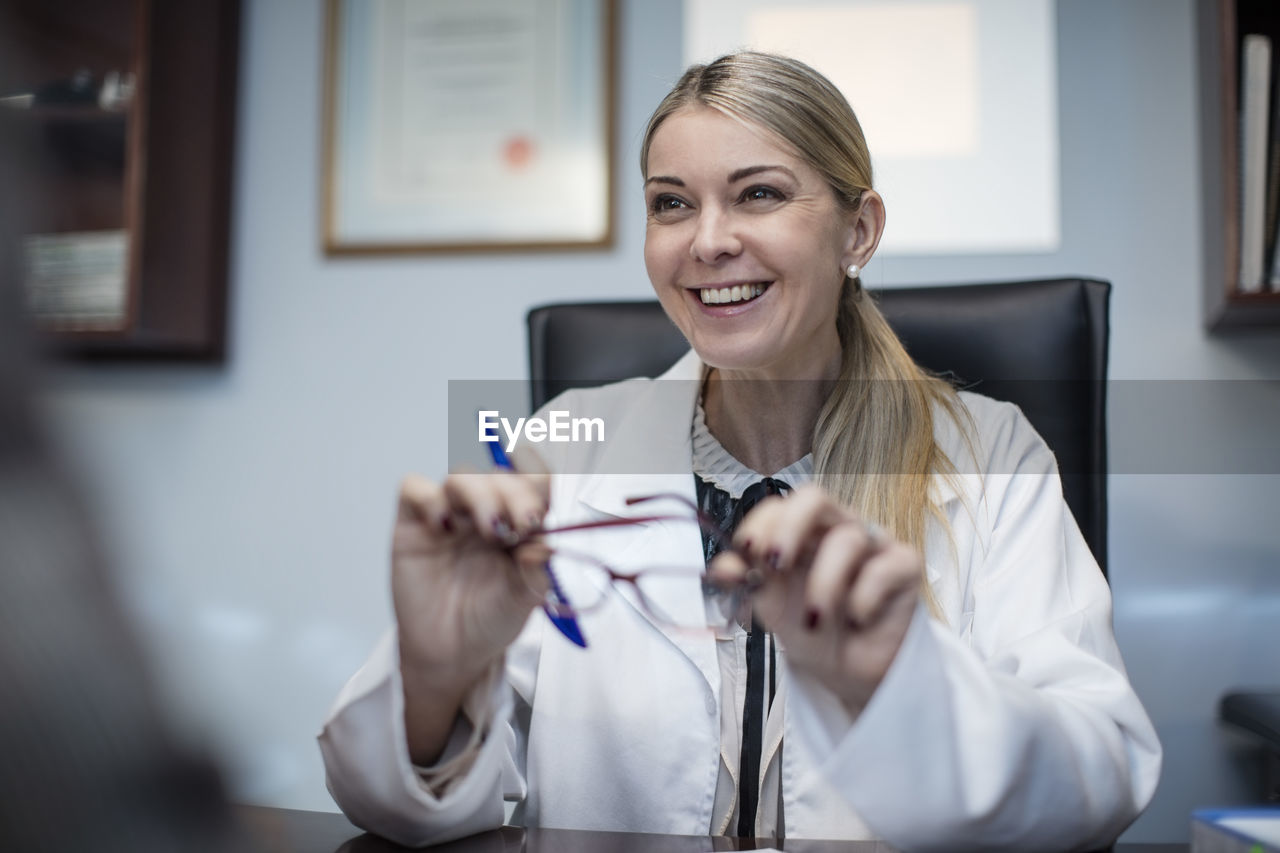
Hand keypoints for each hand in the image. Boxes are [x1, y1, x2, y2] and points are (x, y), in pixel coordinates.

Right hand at [391, 457, 550, 761]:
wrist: (451, 653)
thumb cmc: (491, 619)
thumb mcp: (524, 599)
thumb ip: (536, 571)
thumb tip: (545, 546)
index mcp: (520, 519)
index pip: (533, 480)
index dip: (540, 483)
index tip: (543, 509)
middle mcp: (486, 509)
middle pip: (500, 475)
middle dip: (516, 494)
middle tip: (523, 525)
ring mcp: (450, 513)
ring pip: (462, 475)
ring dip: (481, 495)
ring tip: (490, 531)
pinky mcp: (413, 523)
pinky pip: (413, 488)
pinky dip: (429, 498)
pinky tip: (442, 527)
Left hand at [708, 484, 921, 714]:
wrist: (850, 672)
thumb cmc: (811, 629)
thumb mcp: (772, 608)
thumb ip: (748, 583)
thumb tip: (719, 569)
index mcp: (801, 533)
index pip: (778, 506)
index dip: (759, 524)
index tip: (746, 553)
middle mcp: (836, 529)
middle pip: (814, 497)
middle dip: (789, 528)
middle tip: (776, 564)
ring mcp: (873, 544)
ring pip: (848, 539)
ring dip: (823, 584)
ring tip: (814, 621)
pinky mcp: (905, 566)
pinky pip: (885, 567)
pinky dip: (863, 597)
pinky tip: (857, 620)